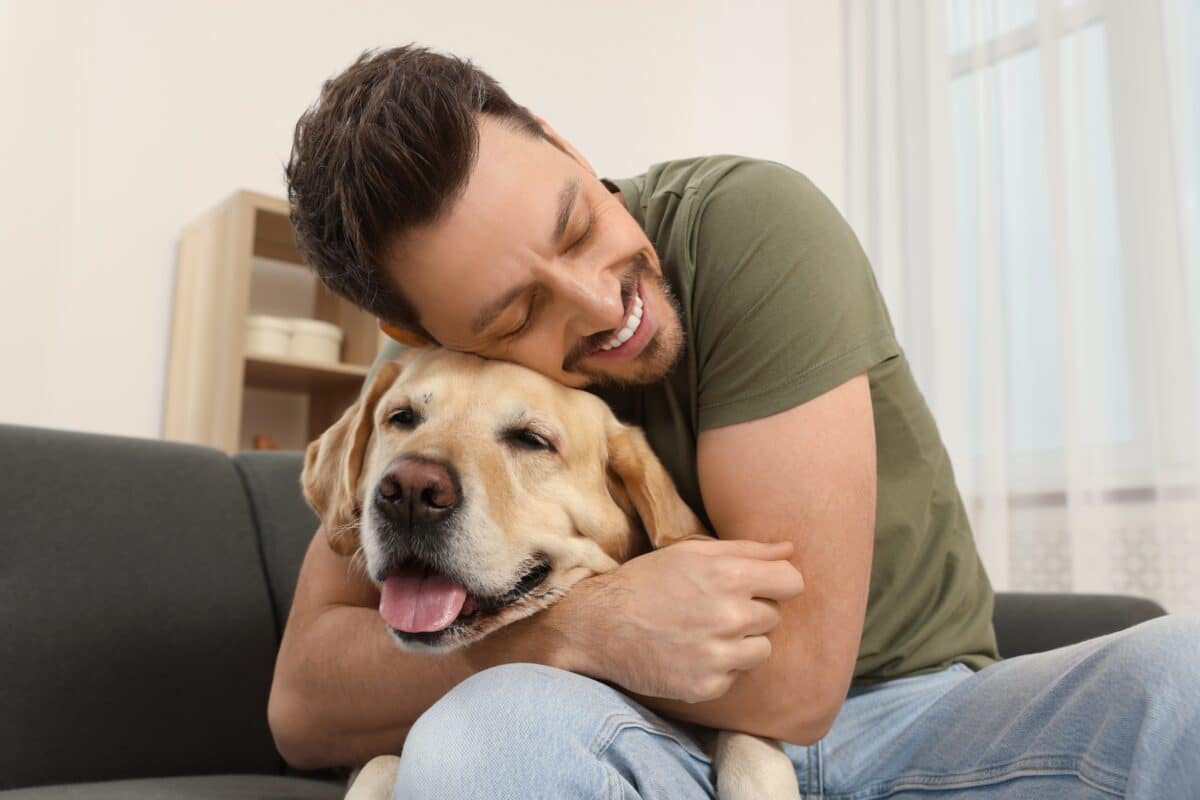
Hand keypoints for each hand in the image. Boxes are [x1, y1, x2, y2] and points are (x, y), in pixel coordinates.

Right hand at [560, 538, 803, 702]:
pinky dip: (720, 667)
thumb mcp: (690, 552)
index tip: (758, 585)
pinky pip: (736, 676)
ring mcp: (720, 655)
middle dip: (751, 610)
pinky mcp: (708, 686)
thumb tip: (790, 549)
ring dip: (741, 643)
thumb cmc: (646, 581)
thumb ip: (746, 549)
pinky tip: (690, 653)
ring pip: (762, 650)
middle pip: (775, 616)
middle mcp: (730, 616)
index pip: (792, 582)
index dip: (776, 582)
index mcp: (730, 576)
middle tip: (713, 607)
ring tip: (704, 632)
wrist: (599, 626)